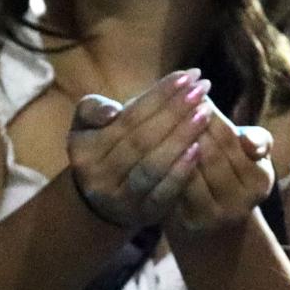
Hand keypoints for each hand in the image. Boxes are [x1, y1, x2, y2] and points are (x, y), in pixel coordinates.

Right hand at [66, 69, 212, 229]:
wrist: (103, 201)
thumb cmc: (104, 149)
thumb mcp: (87, 126)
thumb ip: (94, 110)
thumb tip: (112, 111)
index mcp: (83, 148)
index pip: (127, 117)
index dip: (158, 95)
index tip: (187, 75)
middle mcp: (98, 175)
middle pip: (142, 139)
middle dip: (175, 111)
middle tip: (203, 88)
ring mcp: (121, 198)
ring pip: (153, 165)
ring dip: (182, 137)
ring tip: (206, 112)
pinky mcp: (144, 214)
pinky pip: (164, 192)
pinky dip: (182, 170)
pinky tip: (200, 149)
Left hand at [165, 103, 274, 239]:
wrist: (210, 216)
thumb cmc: (229, 170)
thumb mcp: (250, 155)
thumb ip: (257, 140)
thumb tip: (250, 142)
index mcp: (261, 181)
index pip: (231, 139)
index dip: (210, 115)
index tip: (194, 92)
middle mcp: (243, 203)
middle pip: (209, 154)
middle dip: (188, 125)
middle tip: (170, 102)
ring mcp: (216, 216)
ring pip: (189, 170)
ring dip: (171, 142)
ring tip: (158, 118)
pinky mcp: (190, 223)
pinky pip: (173, 187)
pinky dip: (164, 165)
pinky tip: (152, 146)